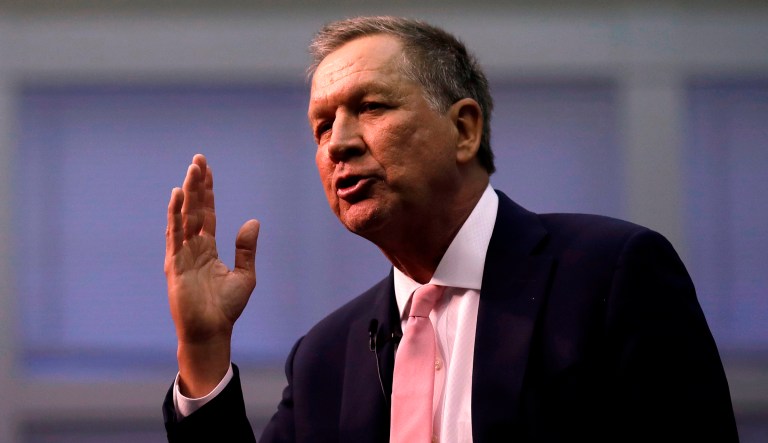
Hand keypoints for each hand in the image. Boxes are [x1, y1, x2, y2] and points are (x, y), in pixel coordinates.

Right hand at [165, 154, 259, 396]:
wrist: (211, 331)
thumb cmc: (226, 308)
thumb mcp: (245, 275)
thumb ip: (246, 248)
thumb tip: (253, 221)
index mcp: (208, 248)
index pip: (207, 213)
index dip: (207, 192)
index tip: (207, 170)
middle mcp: (193, 247)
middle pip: (194, 209)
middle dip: (196, 185)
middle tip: (198, 160)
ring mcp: (182, 254)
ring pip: (184, 217)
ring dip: (187, 193)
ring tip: (191, 171)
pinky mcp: (174, 264)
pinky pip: (174, 234)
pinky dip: (175, 215)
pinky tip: (177, 197)